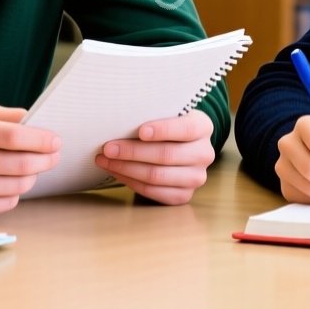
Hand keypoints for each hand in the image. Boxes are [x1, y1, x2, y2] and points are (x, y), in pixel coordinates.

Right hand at [0, 105, 58, 222]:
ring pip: (19, 185)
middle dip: (45, 159)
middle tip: (53, 155)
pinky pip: (8, 202)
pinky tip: (7, 181)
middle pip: (21, 164)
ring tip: (30, 167)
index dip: (40, 140)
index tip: (55, 141)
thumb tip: (39, 123)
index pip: (14, 137)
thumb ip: (8, 117)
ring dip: (32, 176)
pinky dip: (15, 191)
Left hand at [95, 113, 214, 205]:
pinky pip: (153, 191)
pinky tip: (116, 172)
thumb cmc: (165, 125)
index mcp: (202, 127)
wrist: (177, 146)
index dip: (163, 130)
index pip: (185, 129)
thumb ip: (151, 113)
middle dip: (132, 151)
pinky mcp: (184, 195)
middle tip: (108, 148)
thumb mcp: (166, 113)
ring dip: (126, 168)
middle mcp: (204, 153)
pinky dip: (130, 181)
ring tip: (105, 160)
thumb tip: (119, 117)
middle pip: (166, 155)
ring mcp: (196, 177)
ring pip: (157, 175)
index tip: (140, 131)